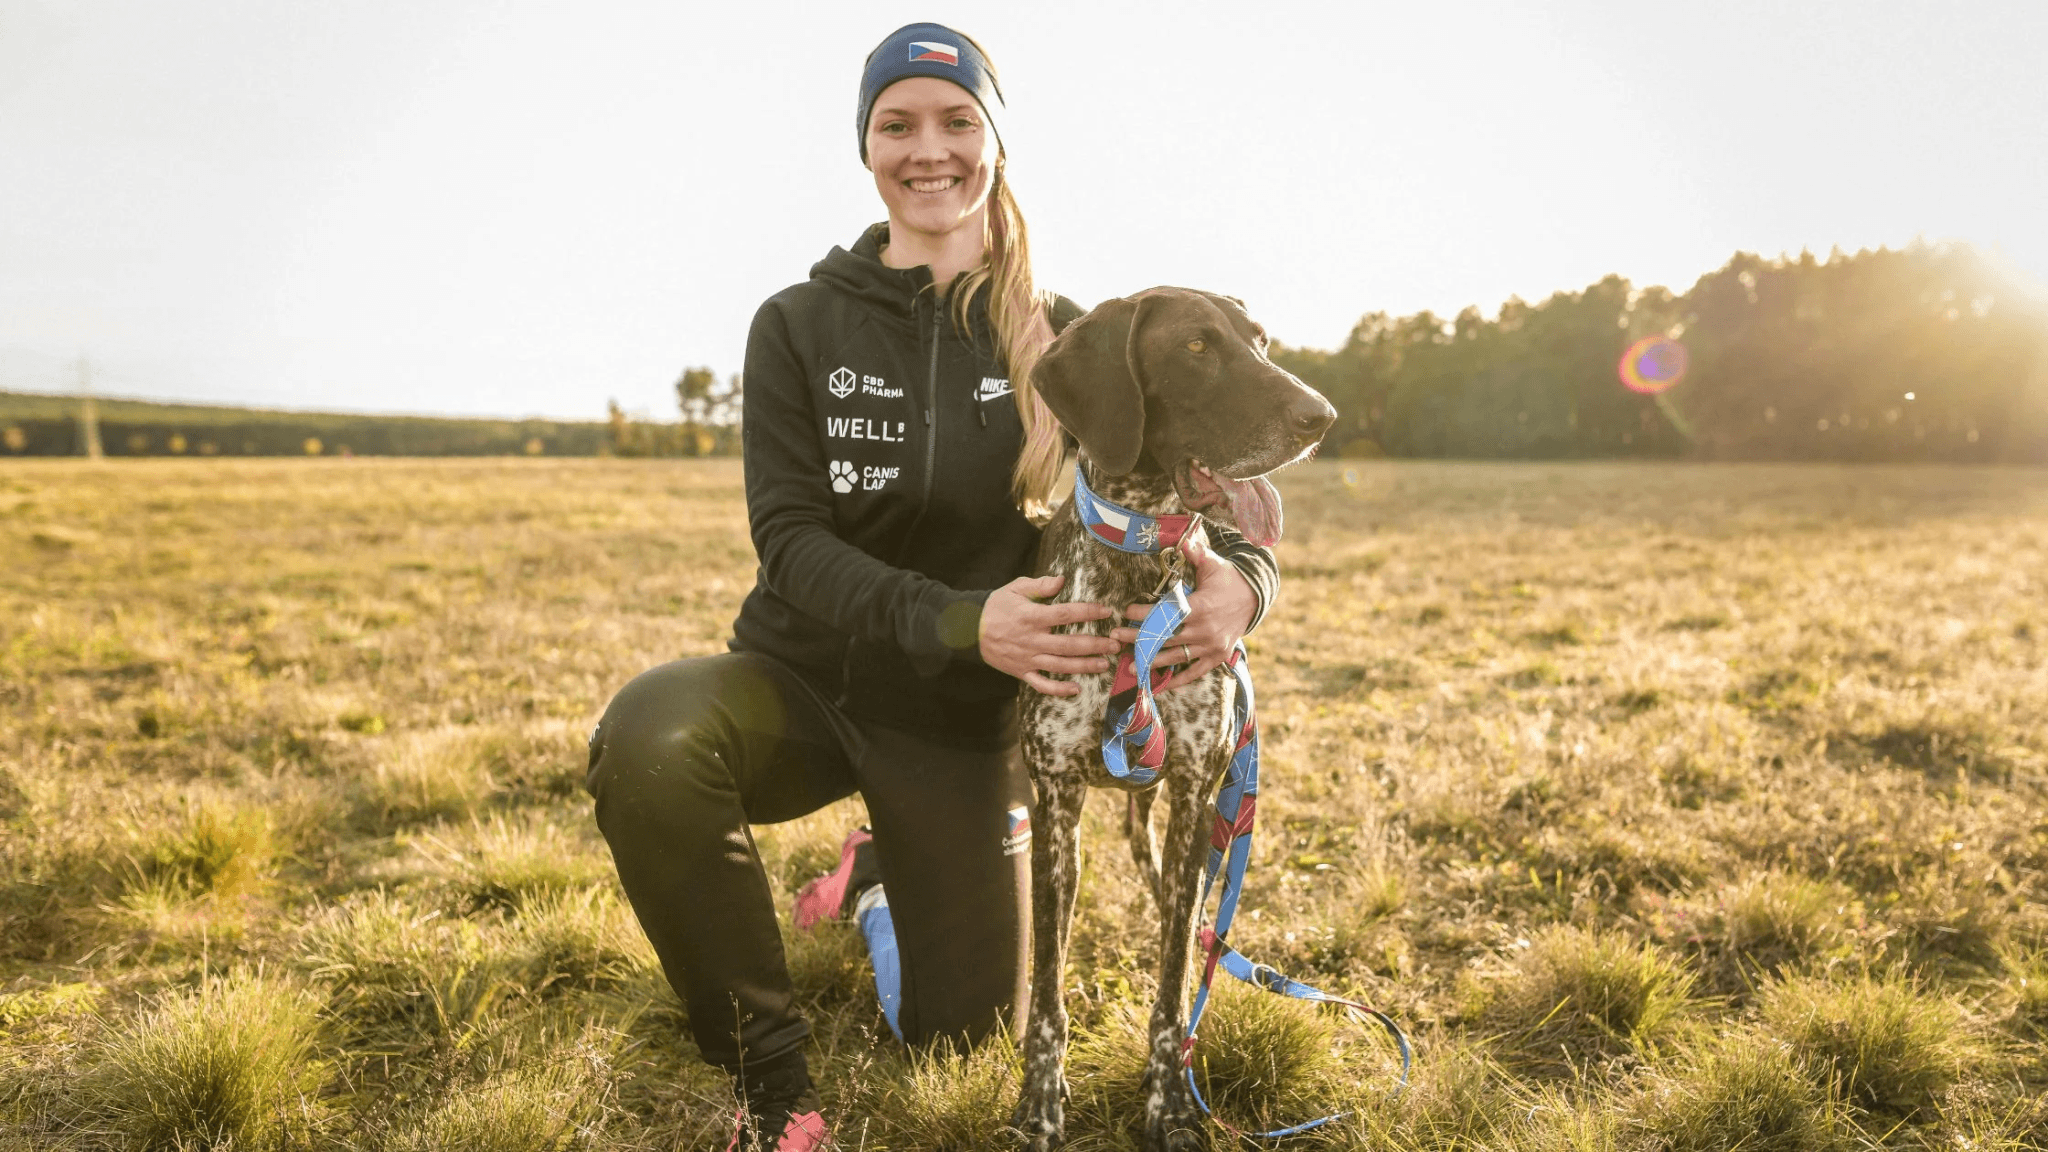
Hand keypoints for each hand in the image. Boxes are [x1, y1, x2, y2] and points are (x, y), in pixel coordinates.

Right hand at [979, 574, 1118, 696]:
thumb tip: (1061, 579)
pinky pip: (1042, 684)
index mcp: (1031, 616)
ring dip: (1084, 666)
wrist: (968, 629)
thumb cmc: (995, 606)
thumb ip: (1039, 585)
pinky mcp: (1022, 672)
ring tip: (1104, 664)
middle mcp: (1032, 639)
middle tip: (1114, 644)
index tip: (1106, 611)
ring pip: (1060, 665)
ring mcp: (1027, 658)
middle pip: (1069, 644)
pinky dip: (1058, 689)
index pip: (1066, 614)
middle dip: (1095, 644)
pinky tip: (1076, 689)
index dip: (1088, 612)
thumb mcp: (1014, 588)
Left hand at [1111, 540, 1255, 692]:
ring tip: (1130, 666)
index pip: (1166, 613)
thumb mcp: (1213, 564)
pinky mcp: (1217, 657)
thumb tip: (1183, 539)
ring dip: (1152, 661)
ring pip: (1176, 657)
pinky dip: (1177, 680)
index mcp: (1201, 606)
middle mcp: (1205, 629)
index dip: (1144, 613)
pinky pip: (1194, 672)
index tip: (1127, 611)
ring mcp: (1211, 646)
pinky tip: (1159, 685)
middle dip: (1138, 637)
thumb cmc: (1228, 579)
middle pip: (1165, 636)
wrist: (1255, 598)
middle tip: (1116, 637)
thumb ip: (1196, 553)